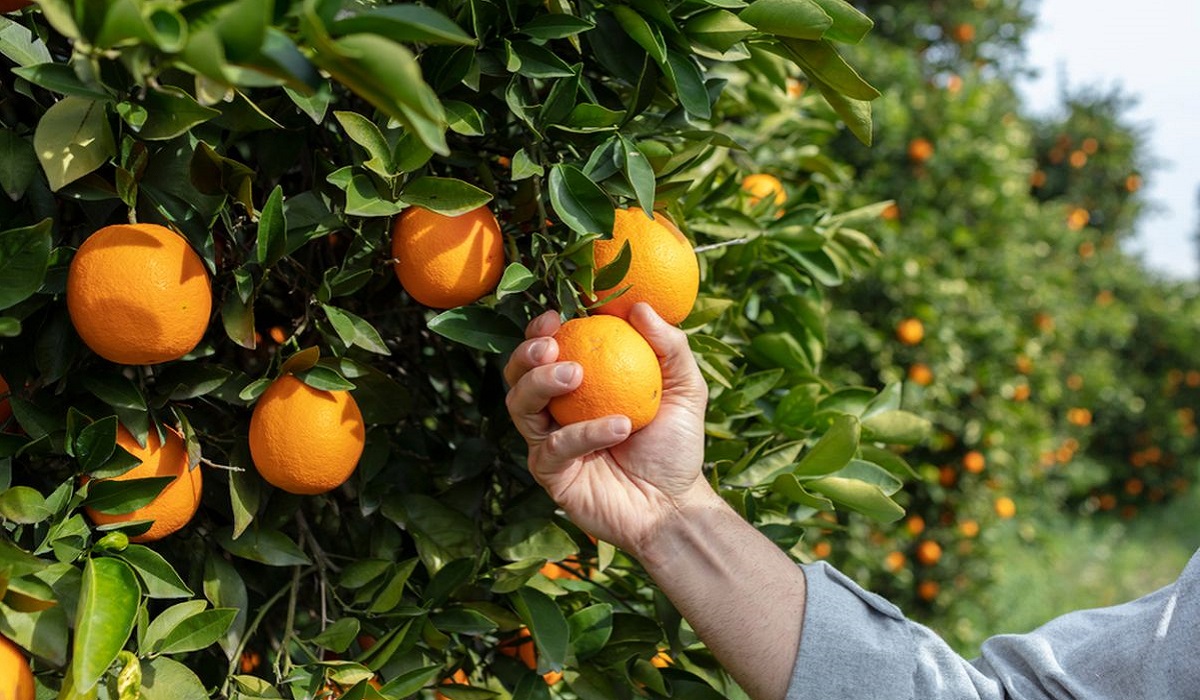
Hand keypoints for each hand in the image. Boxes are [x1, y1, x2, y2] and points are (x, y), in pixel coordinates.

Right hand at [504, 302, 710, 555]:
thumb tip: (641, 307)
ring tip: (577, 374)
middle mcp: (555, 413)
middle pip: (517, 376)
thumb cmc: (676, 445)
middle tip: (552, 346)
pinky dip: (584, 433)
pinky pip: (554, 448)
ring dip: (542, 384)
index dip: (540, 330)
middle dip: (526, 355)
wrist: (674, 505)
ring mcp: (549, 444)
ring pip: (520, 407)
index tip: (556, 316)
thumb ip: (669, 346)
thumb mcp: (685, 388)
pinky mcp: (551, 475)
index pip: (546, 352)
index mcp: (578, 387)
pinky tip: (619, 426)